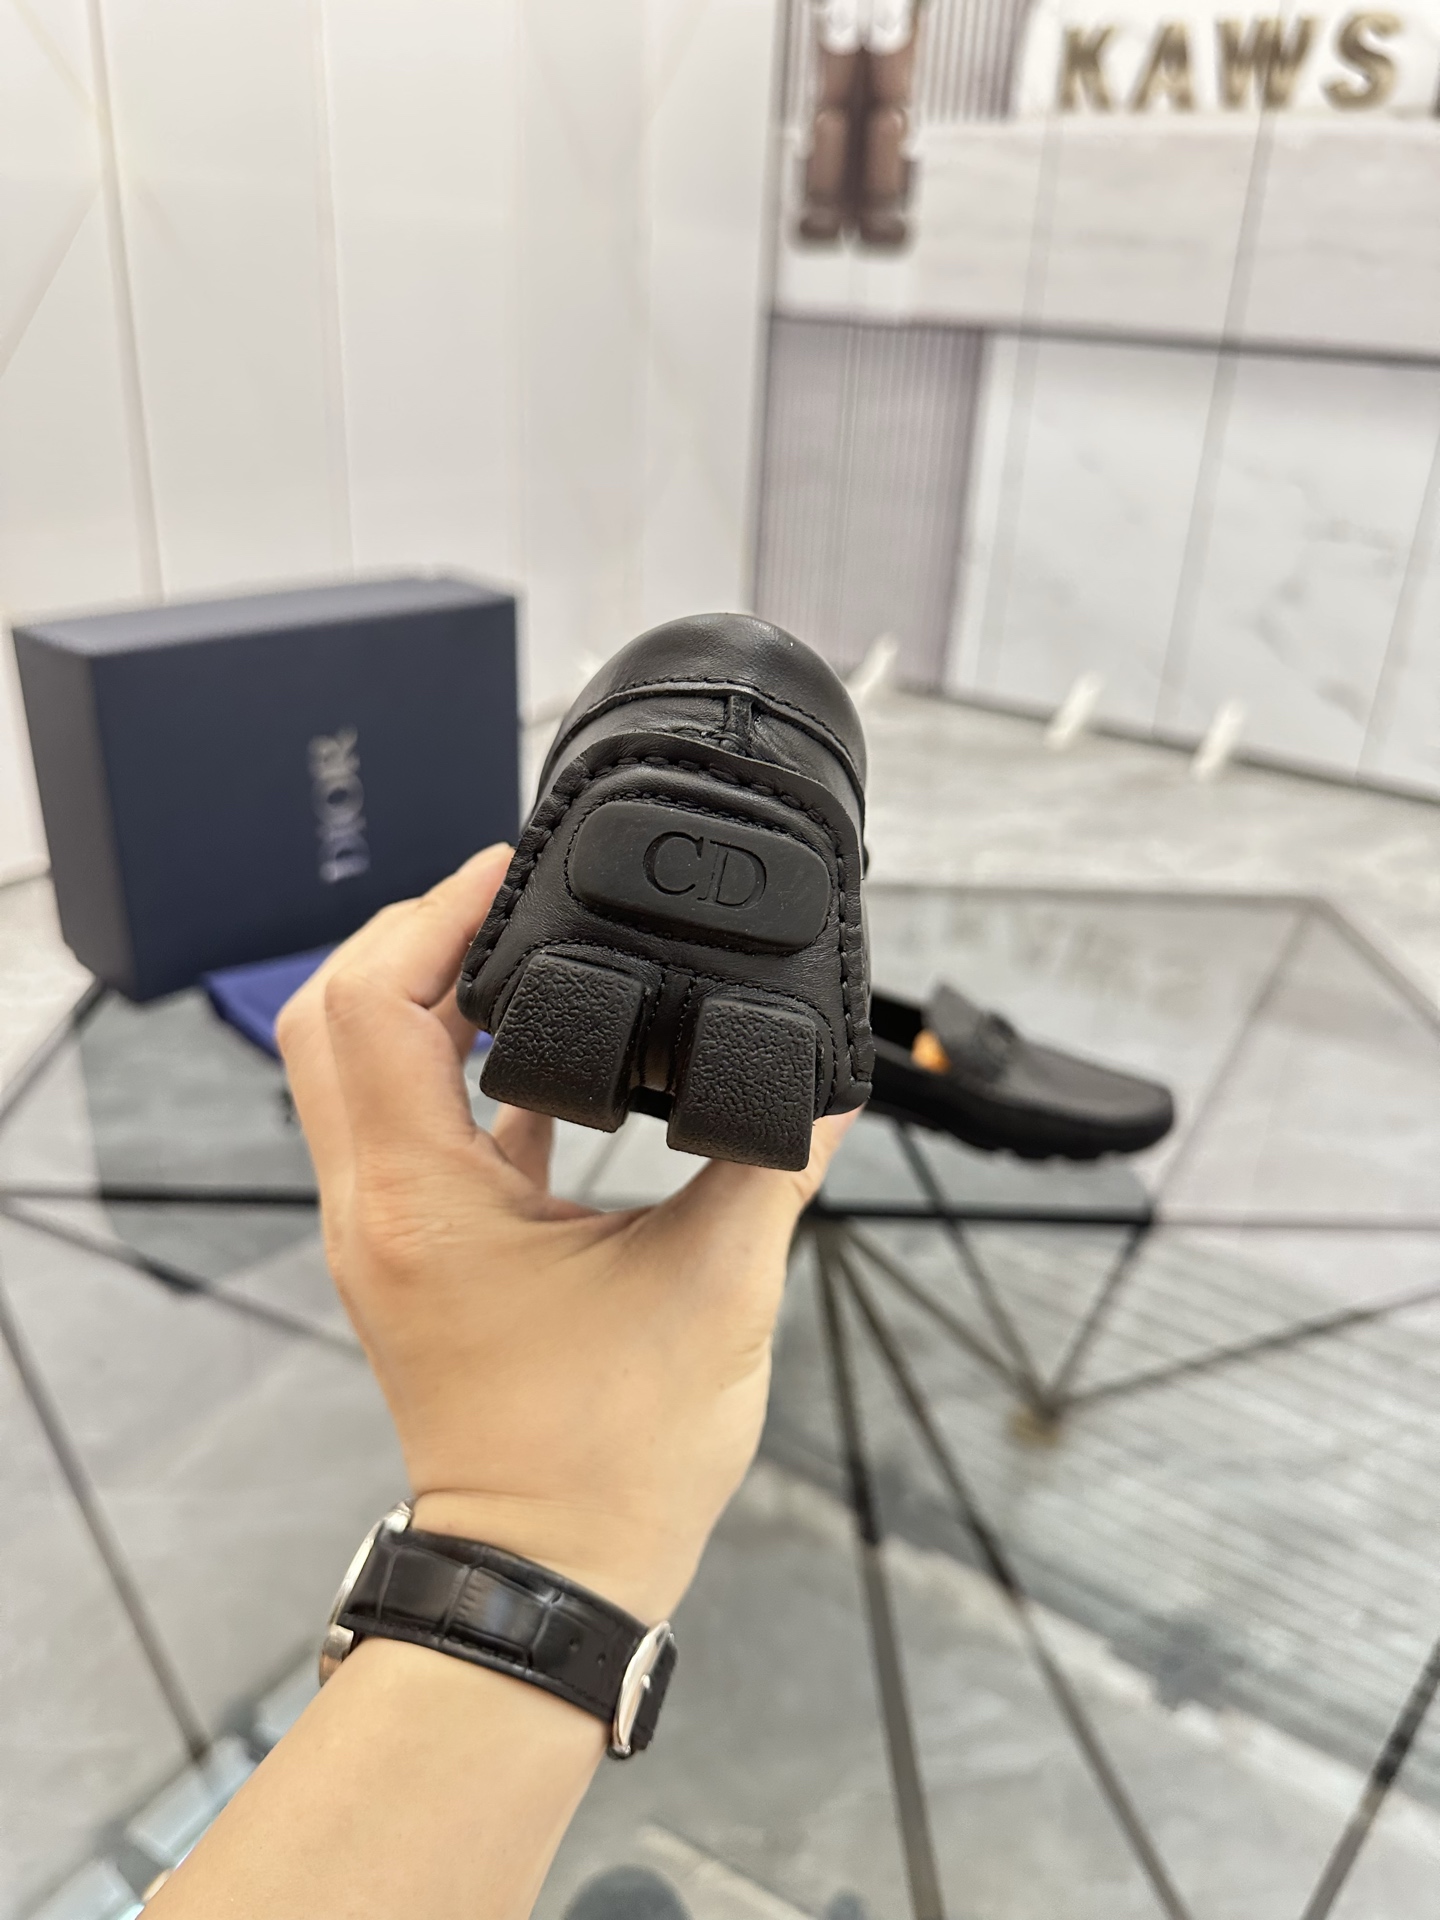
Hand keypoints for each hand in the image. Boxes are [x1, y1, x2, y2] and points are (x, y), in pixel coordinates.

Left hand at [277, 844, 853, 1621]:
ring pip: (358, 1069)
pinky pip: (413, 1124)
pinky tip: (547, 1053)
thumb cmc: (610, 1460)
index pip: (373, 1005)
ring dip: (425, 997)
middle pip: (332, 1016)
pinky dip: (460, 1069)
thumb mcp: (714, 1289)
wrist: (549, 1575)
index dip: (434, 916)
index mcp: (425, 1200)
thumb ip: (771, 1165)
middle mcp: (379, 1206)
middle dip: (410, 936)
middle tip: (503, 895)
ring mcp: (389, 1231)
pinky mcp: (421, 1252)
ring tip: (522, 949)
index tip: (508, 871)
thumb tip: (826, 1088)